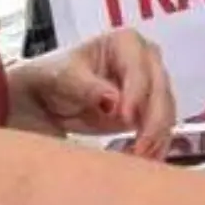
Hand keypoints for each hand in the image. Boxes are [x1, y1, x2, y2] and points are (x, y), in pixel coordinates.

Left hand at [7, 28, 177, 156]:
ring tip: (139, 160)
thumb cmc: (50, 78)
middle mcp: (145, 60)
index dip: (136, 94)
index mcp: (125, 42)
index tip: (125, 118)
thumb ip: (87, 86)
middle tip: (140, 149)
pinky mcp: (146, 113)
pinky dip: (155, 147)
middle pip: (160, 91)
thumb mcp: (62, 77)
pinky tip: (145, 162)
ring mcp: (148, 87)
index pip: (139, 69)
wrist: (39, 100)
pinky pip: (160, 130)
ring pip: (165, 112)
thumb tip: (113, 99)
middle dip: (153, 122)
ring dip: (156, 138)